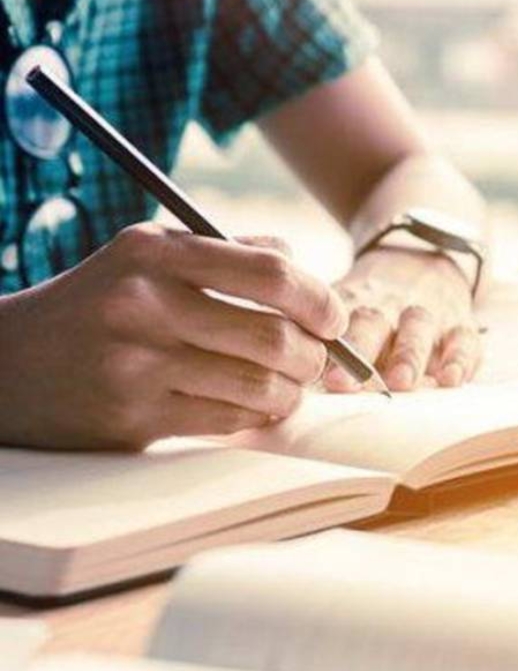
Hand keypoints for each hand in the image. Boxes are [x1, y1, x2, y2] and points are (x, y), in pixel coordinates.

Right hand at [0, 224, 346, 449]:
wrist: (7, 364)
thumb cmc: (98, 305)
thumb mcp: (147, 255)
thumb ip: (228, 251)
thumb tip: (306, 267)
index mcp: (156, 253)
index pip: (272, 272)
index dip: (320, 300)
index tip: (333, 319)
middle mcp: (144, 303)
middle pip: (275, 335)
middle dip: (314, 355)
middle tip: (316, 361)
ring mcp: (136, 362)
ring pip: (258, 384)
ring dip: (289, 392)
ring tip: (287, 386)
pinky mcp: (132, 415)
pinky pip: (228, 418)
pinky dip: (255, 415)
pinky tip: (253, 406)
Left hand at [323, 247, 480, 391]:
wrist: (425, 260)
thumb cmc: (375, 308)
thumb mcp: (346, 308)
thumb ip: (322, 342)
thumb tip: (292, 387)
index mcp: (351, 306)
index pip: (333, 325)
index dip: (322, 349)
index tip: (311, 371)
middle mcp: (387, 309)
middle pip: (371, 324)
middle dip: (359, 352)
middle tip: (344, 382)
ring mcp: (426, 317)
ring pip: (416, 330)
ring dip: (407, 355)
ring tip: (400, 382)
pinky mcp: (460, 327)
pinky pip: (463, 341)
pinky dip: (459, 360)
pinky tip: (451, 379)